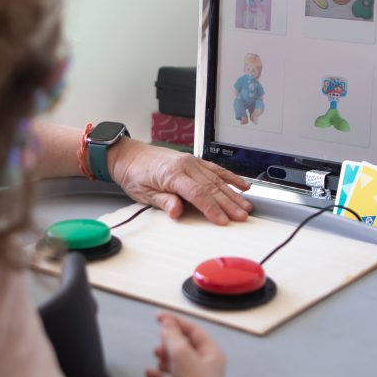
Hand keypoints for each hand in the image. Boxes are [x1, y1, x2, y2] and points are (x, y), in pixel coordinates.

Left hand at [108, 139, 252, 224]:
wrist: (130, 155)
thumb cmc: (135, 174)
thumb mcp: (143, 193)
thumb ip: (163, 201)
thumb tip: (177, 212)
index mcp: (172, 174)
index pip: (197, 193)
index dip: (212, 208)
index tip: (223, 220)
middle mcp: (185, 165)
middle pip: (212, 187)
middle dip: (228, 204)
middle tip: (242, 216)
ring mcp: (191, 162)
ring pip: (217, 179)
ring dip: (233, 194)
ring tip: (246, 206)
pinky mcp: (194, 161)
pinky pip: (215, 169)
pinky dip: (230, 177)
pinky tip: (242, 185)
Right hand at [145, 313, 226, 376]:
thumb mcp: (181, 351)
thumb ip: (172, 335)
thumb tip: (167, 324)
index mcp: (212, 354)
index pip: (193, 331)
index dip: (175, 321)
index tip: (159, 317)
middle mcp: (207, 368)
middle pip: (186, 347)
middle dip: (170, 342)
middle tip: (160, 340)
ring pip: (178, 364)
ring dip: (165, 358)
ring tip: (157, 355)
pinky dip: (160, 376)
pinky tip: (150, 372)